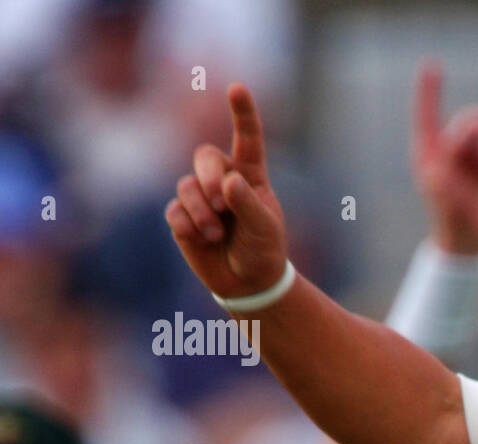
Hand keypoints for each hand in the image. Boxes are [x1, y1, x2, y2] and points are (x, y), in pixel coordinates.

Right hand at [166, 84, 287, 297]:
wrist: (247, 282)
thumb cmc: (263, 250)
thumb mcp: (265, 229)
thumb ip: (247, 203)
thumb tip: (227, 180)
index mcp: (250, 175)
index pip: (246, 139)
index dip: (242, 113)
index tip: (237, 88)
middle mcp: (222, 179)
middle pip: (204, 156)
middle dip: (208, 176)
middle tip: (219, 203)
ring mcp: (199, 197)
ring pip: (186, 186)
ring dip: (201, 211)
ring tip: (217, 233)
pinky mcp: (182, 216)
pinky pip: (175, 211)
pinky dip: (189, 226)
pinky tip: (203, 239)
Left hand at [411, 61, 477, 255]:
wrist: (472, 246)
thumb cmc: (452, 223)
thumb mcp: (446, 195)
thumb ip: (449, 166)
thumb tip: (451, 146)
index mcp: (429, 155)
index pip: (426, 116)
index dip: (429, 91)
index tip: (432, 64)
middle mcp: (447, 154)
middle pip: (466, 124)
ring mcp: (468, 162)